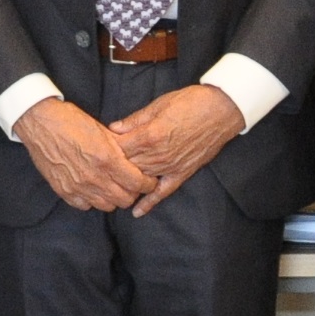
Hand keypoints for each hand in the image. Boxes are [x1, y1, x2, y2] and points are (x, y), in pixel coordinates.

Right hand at [14, 98, 156, 211]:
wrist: (38, 120)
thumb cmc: (69, 120)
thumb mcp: (100, 129)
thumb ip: (119, 148)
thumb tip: (135, 159)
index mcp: (107, 159)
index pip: (139, 184)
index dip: (147, 182)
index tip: (147, 179)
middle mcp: (94, 177)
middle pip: (125, 199)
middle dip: (131, 191)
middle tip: (128, 182)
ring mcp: (78, 186)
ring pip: (107, 206)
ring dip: (111, 197)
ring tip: (109, 185)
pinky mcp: (63, 190)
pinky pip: (85, 206)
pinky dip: (90, 199)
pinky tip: (90, 187)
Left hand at [109, 84, 243, 216]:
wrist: (220, 111)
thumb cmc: (188, 103)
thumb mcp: (156, 106)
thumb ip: (133, 120)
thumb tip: (112, 128)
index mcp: (148, 135)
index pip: (118, 147)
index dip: (104, 148)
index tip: (94, 149)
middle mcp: (158, 155)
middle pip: (126, 165)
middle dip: (110, 167)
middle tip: (96, 169)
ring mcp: (170, 166)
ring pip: (140, 179)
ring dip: (124, 183)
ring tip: (106, 187)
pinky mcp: (182, 173)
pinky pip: (163, 192)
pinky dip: (149, 202)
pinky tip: (136, 212)